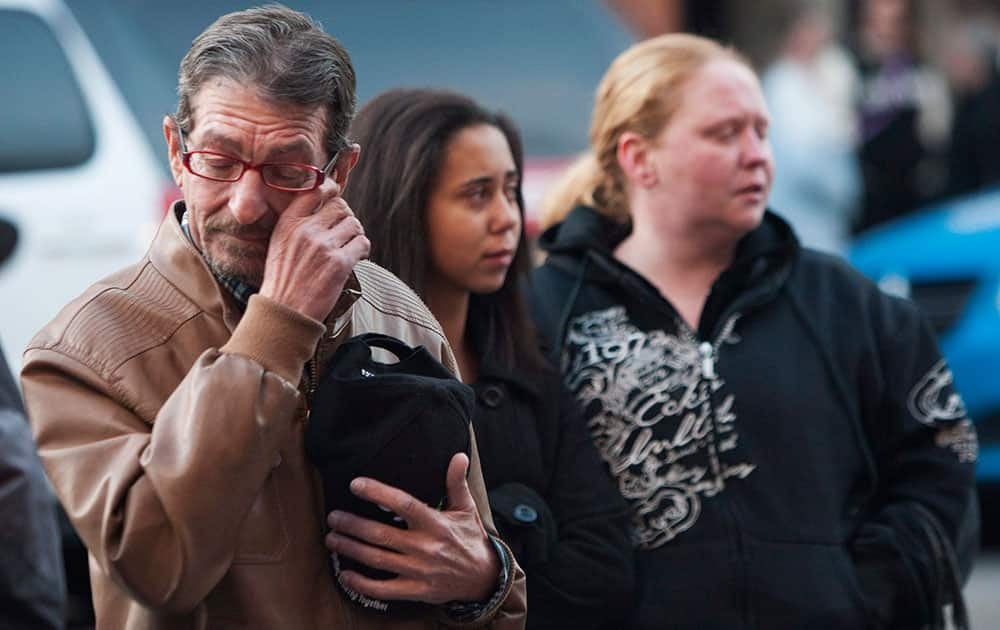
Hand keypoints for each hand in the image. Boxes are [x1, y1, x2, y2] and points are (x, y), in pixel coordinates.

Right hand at [258, 180, 369, 320]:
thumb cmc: (283, 281)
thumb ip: (299, 225)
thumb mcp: (280, 244)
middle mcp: (306, 230)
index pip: (315, 190)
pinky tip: (355, 258)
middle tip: (344, 231)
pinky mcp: (339, 263)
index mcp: (289, 223)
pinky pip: (363, 243)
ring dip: (355, 235)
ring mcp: (324, 246)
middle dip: (346, 217)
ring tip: (348, 247)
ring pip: (354, 224)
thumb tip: (325, 209)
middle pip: (340, 206)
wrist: (284, 312)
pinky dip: (362, 250)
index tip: (336, 195)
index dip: (331, 189)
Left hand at [324, 453, 500, 604]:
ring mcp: (419, 570)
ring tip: (332, 538)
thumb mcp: (466, 509)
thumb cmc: (471, 539)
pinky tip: (345, 574)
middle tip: (333, 517)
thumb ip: (457, 482)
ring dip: (351, 549)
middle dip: (353, 525)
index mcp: (436, 523)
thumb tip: (459, 455)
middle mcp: (425, 547)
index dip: (378, 493)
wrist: (484, 579)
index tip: (356, 484)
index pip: (403, 504)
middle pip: (381, 534)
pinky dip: (362, 583)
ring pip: (377, 559)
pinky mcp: (416, 590)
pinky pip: (384, 589)